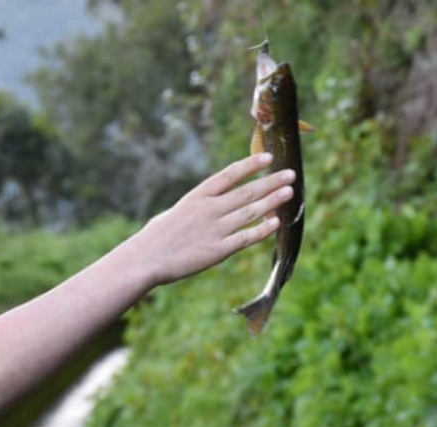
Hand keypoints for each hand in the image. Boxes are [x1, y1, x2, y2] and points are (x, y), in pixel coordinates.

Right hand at [133, 153, 295, 285]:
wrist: (146, 259)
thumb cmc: (157, 236)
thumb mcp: (177, 211)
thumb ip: (199, 205)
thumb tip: (214, 200)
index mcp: (197, 196)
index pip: (229, 175)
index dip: (250, 165)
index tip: (268, 157)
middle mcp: (209, 209)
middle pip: (246, 192)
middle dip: (271, 182)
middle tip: (290, 174)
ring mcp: (214, 229)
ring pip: (250, 212)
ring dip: (272, 201)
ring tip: (289, 192)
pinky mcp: (217, 250)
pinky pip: (245, 238)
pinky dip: (262, 230)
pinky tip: (276, 223)